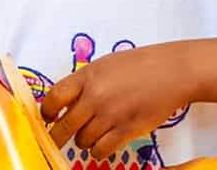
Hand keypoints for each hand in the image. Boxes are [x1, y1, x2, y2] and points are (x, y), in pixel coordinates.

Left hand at [39, 43, 193, 161]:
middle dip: (57, 136)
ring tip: (88, 136)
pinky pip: (102, 150)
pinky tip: (101, 144)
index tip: (47, 118)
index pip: (54, 98)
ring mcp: (110, 115)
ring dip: (82, 142)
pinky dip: (98, 150)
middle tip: (56, 139)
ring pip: (82, 141)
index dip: (46, 112)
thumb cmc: (138, 66)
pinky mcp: (127, 130)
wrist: (170, 72)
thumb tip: (66, 102)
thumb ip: (84, 83)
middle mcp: (95, 97)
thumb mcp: (103, 66)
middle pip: (64, 125)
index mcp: (86, 77)